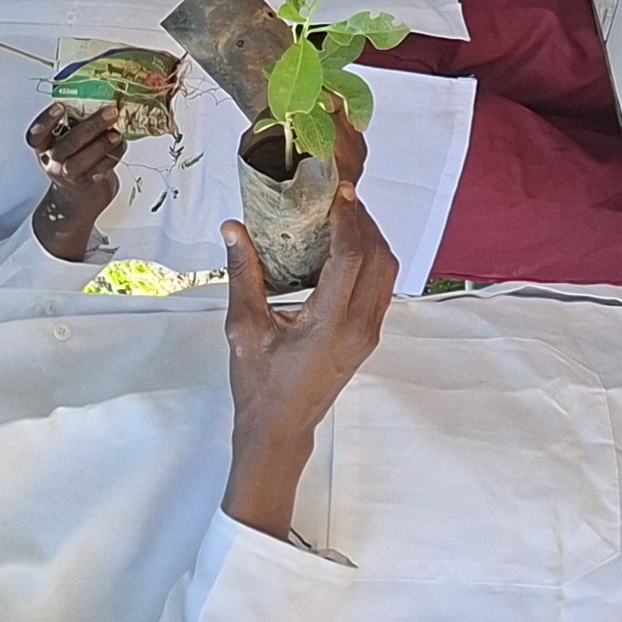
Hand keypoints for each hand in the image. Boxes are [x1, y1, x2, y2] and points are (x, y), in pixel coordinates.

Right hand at [26, 102, 126, 260]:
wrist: (78, 199)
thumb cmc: (75, 159)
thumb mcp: (68, 140)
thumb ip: (77, 123)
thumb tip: (103, 97)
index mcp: (45, 146)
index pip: (36, 135)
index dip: (46, 121)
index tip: (60, 106)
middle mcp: (53, 161)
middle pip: (67, 145)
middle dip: (91, 126)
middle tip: (110, 112)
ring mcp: (68, 175)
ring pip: (81, 161)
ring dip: (101, 145)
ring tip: (116, 133)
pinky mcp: (87, 185)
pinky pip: (99, 171)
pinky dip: (112, 157)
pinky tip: (120, 145)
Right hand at [218, 190, 397, 536]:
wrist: (280, 430)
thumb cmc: (259, 384)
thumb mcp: (244, 328)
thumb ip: (243, 273)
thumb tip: (233, 228)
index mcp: (329, 324)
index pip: (351, 258)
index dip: (347, 219)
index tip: (337, 191)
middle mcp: (359, 328)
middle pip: (380, 259)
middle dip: (364, 222)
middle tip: (340, 196)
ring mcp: (369, 334)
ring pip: (387, 273)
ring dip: (372, 240)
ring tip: (344, 216)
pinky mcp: (369, 338)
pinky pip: (382, 288)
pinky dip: (371, 260)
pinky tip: (345, 248)